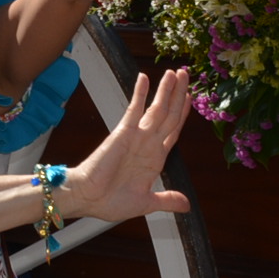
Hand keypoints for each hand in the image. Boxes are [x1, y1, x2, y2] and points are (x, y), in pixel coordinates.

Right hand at [61, 71, 195, 225]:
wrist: (88, 198)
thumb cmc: (111, 202)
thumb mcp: (146, 203)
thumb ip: (167, 200)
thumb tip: (187, 205)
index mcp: (155, 159)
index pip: (174, 130)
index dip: (183, 113)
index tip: (190, 96)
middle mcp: (148, 144)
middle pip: (169, 114)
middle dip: (178, 94)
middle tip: (186, 73)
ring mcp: (137, 136)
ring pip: (157, 109)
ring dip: (166, 90)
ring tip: (175, 72)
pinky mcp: (123, 132)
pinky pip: (134, 109)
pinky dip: (140, 94)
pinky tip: (144, 78)